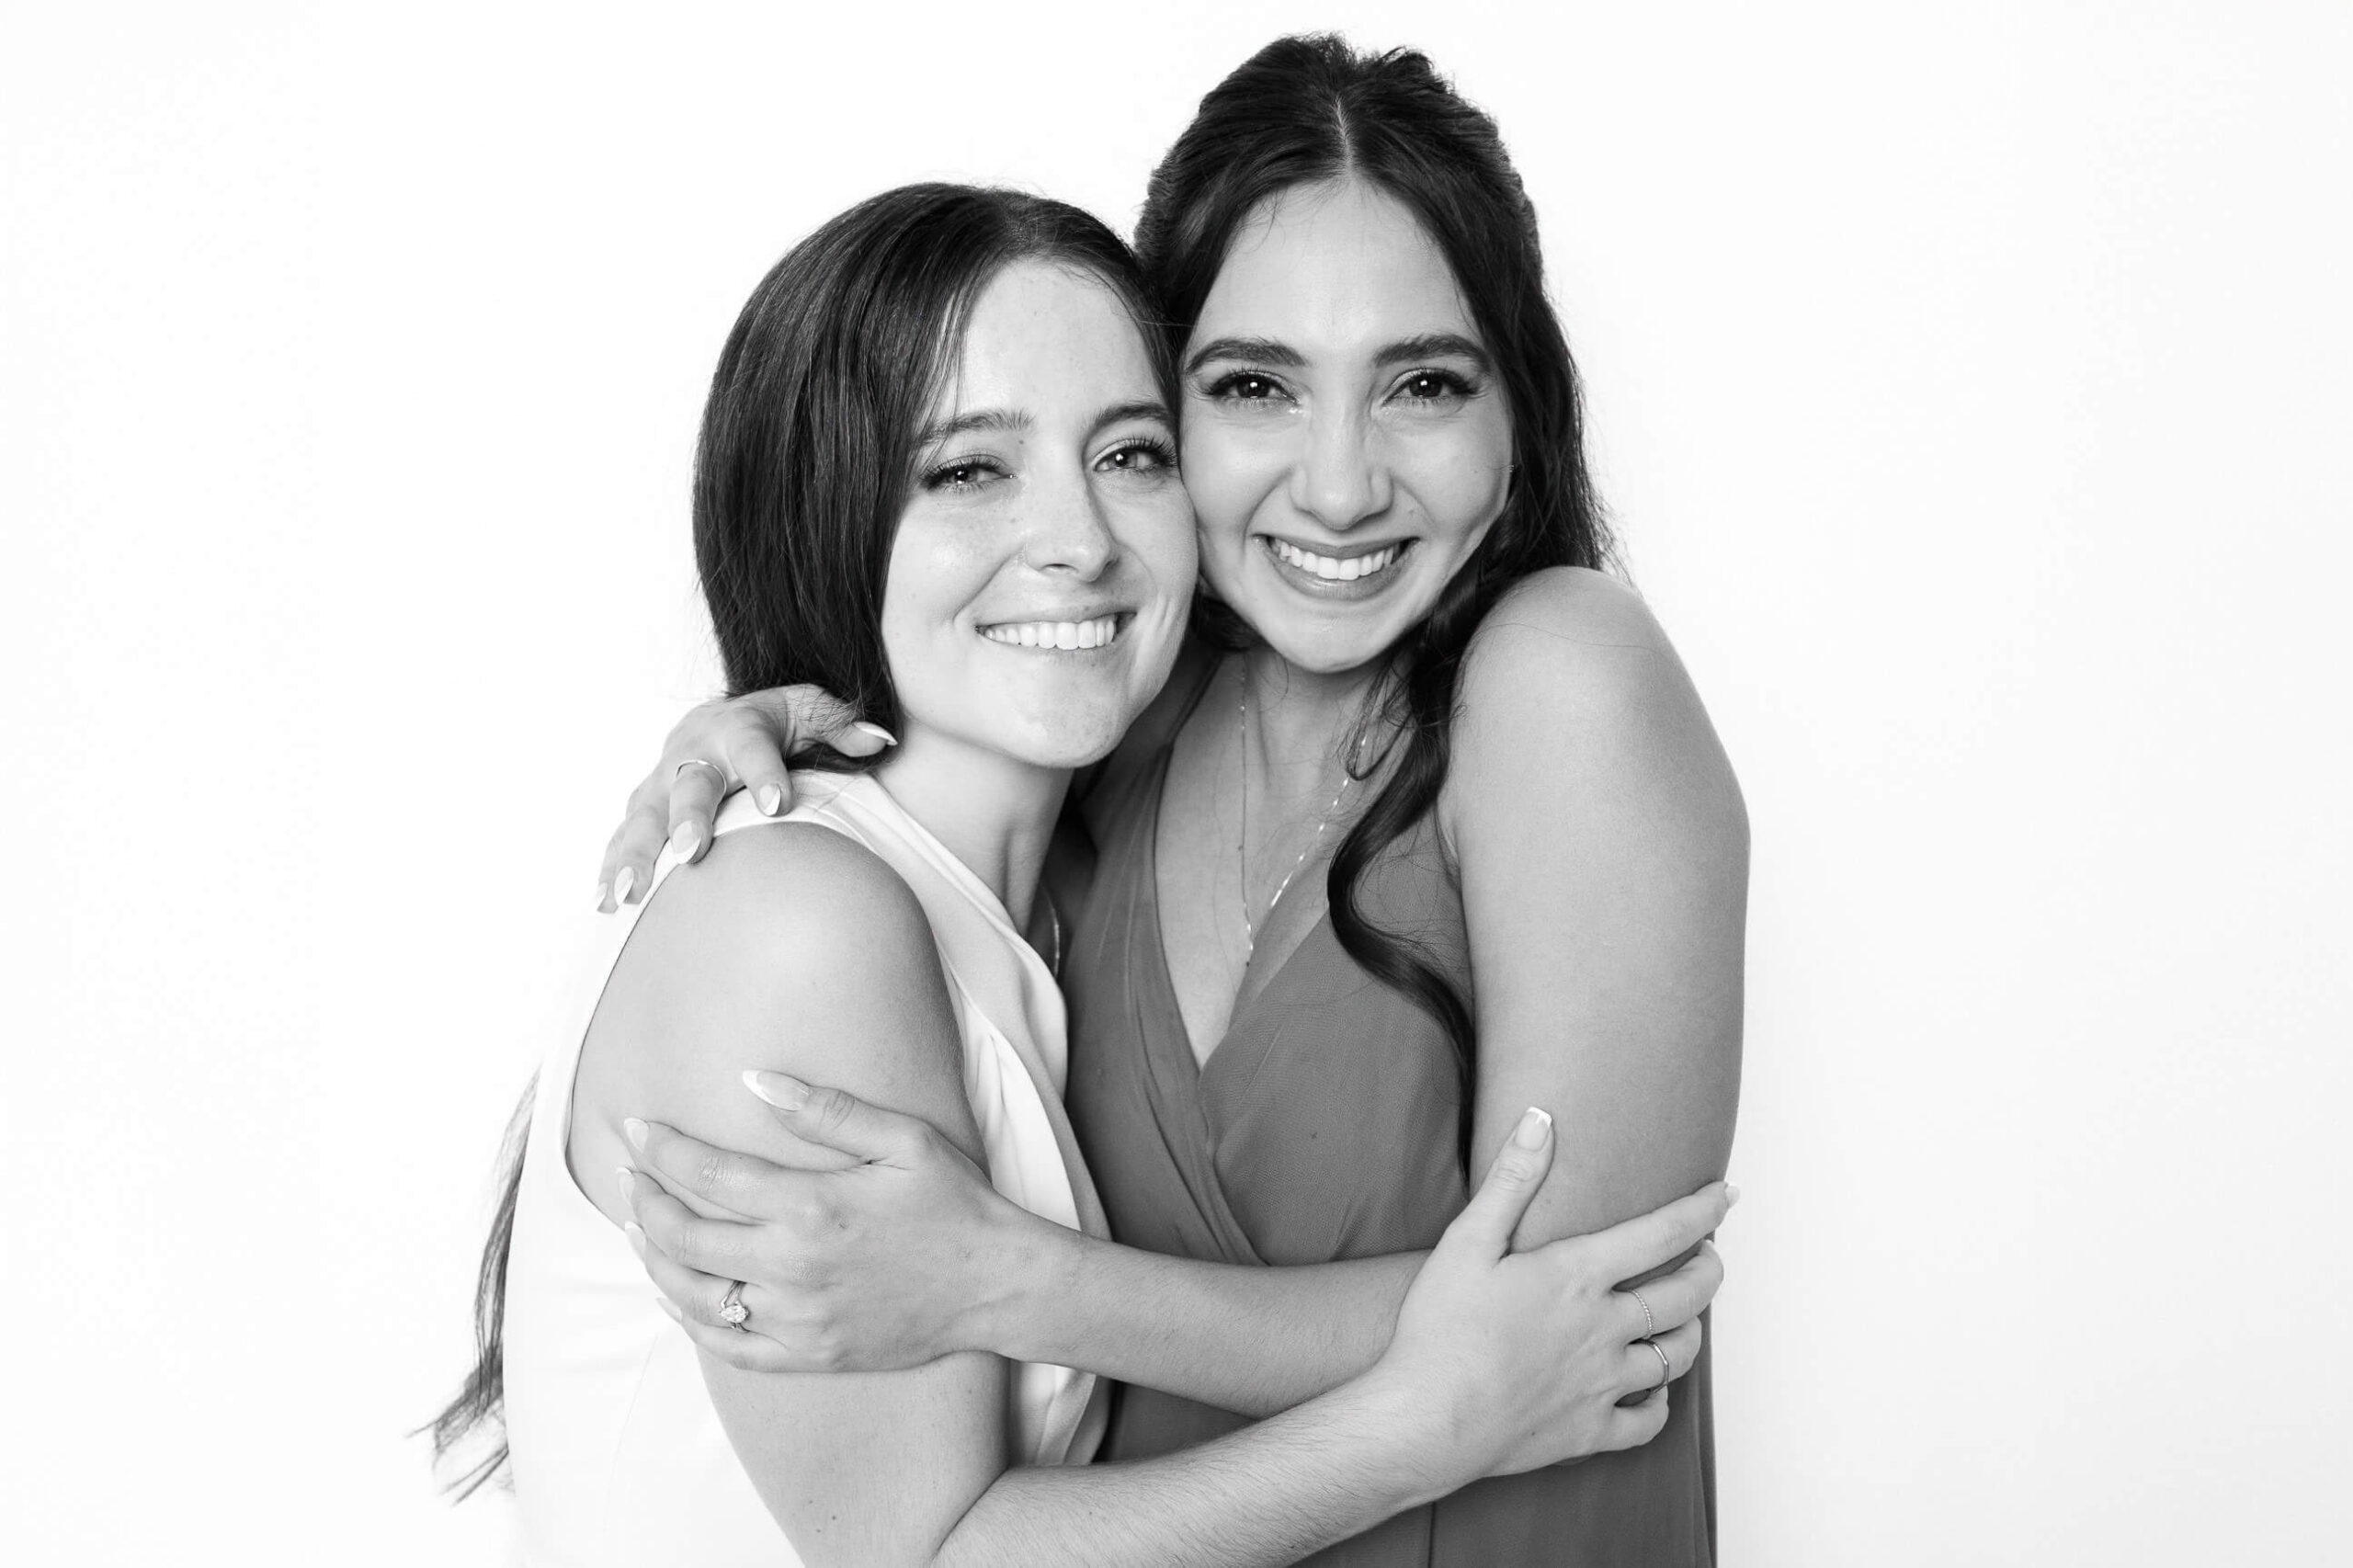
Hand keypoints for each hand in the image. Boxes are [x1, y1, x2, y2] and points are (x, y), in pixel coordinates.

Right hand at [596, 687, 895, 910]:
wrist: (718, 720)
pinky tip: (604, 904)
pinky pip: (622, 837)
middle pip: (690, 786)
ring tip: (627, 894)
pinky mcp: (643, 807)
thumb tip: (879, 739)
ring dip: (635, 854)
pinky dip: (610, 868)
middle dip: (687, 818)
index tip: (779, 804)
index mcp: (741, 728)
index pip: (756, 748)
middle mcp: (695, 753)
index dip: (765, 773)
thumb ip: (842, 725)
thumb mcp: (812, 711)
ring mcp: (663, 781)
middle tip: (690, 851)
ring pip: (645, 817)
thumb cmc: (776, 723)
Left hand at [618, 1073, 1038, 1372]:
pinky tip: (670, 1294)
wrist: (995, 1285)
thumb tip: (752, 1080)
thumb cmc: (953, 1203)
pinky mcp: (808, 1355)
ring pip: (693, 1294)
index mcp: (811, 1206)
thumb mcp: (903, 1138)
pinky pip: (727, 1346)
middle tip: (627, 1173)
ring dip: (652, 1257)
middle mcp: (792, 1267)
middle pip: (684, 1236)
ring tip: (635, 1226)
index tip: (637, 1128)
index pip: (708, 1173)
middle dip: (642, 1199)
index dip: (663, 1148)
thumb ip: (825, 1110)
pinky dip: (688, 1320)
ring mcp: (797, 1318)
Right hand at [1371, 1108, 1731, 1484]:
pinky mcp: (1589, 1432)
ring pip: (1675, 1356)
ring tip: (1685, 1317)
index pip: (1663, 1233)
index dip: (1703, 1210)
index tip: (1727, 1195)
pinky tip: (1651, 1392)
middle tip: (1710, 1256)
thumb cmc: (1440, 1331)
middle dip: (1710, 1270)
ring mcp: (1602, 1383)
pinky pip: (1648, 1422)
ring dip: (1690, 1332)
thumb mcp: (1467, 1241)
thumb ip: (1511, 1179)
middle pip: (1686, 1296)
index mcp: (1578, 1276)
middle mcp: (1605, 1329)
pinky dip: (1659, 1405)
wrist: (1427, 1420)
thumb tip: (1542, 1120)